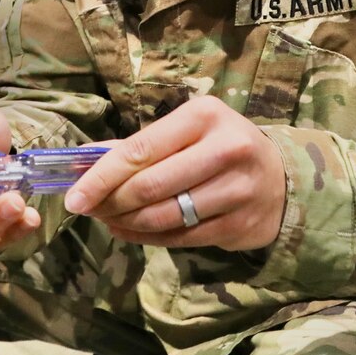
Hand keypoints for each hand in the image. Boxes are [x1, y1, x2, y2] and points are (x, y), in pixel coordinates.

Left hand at [63, 96, 285, 250]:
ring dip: (126, 223)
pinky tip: (130, 231)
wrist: (281, 178)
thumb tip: (82, 160)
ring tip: (107, 220)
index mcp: (203, 116)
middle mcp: (224, 149)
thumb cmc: (219, 147)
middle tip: (87, 210)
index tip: (74, 196)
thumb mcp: (187, 130)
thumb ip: (139, 145)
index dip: (100, 176)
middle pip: (150, 186)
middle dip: (110, 202)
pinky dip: (147, 238)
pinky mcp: (240, 225)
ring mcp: (236, 190)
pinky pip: (181, 238)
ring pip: (164, 216)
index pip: (140, 150)